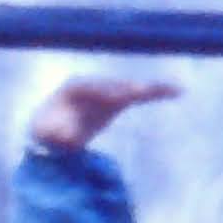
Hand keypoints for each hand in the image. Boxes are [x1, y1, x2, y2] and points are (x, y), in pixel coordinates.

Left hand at [28, 75, 176, 154]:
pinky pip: (139, 95)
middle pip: (112, 85)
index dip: (100, 91)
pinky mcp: (119, 100)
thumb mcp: (45, 133)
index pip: (87, 86)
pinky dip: (155, 93)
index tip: (115, 98)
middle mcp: (91, 84)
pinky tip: (176, 91)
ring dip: (150, 89)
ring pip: (130, 88)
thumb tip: (66, 138)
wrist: (53, 131)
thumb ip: (54, 133)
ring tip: (173, 89)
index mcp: (72, 88)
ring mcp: (106, 91)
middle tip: (145, 92)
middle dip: (129, 88)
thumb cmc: (47, 131)